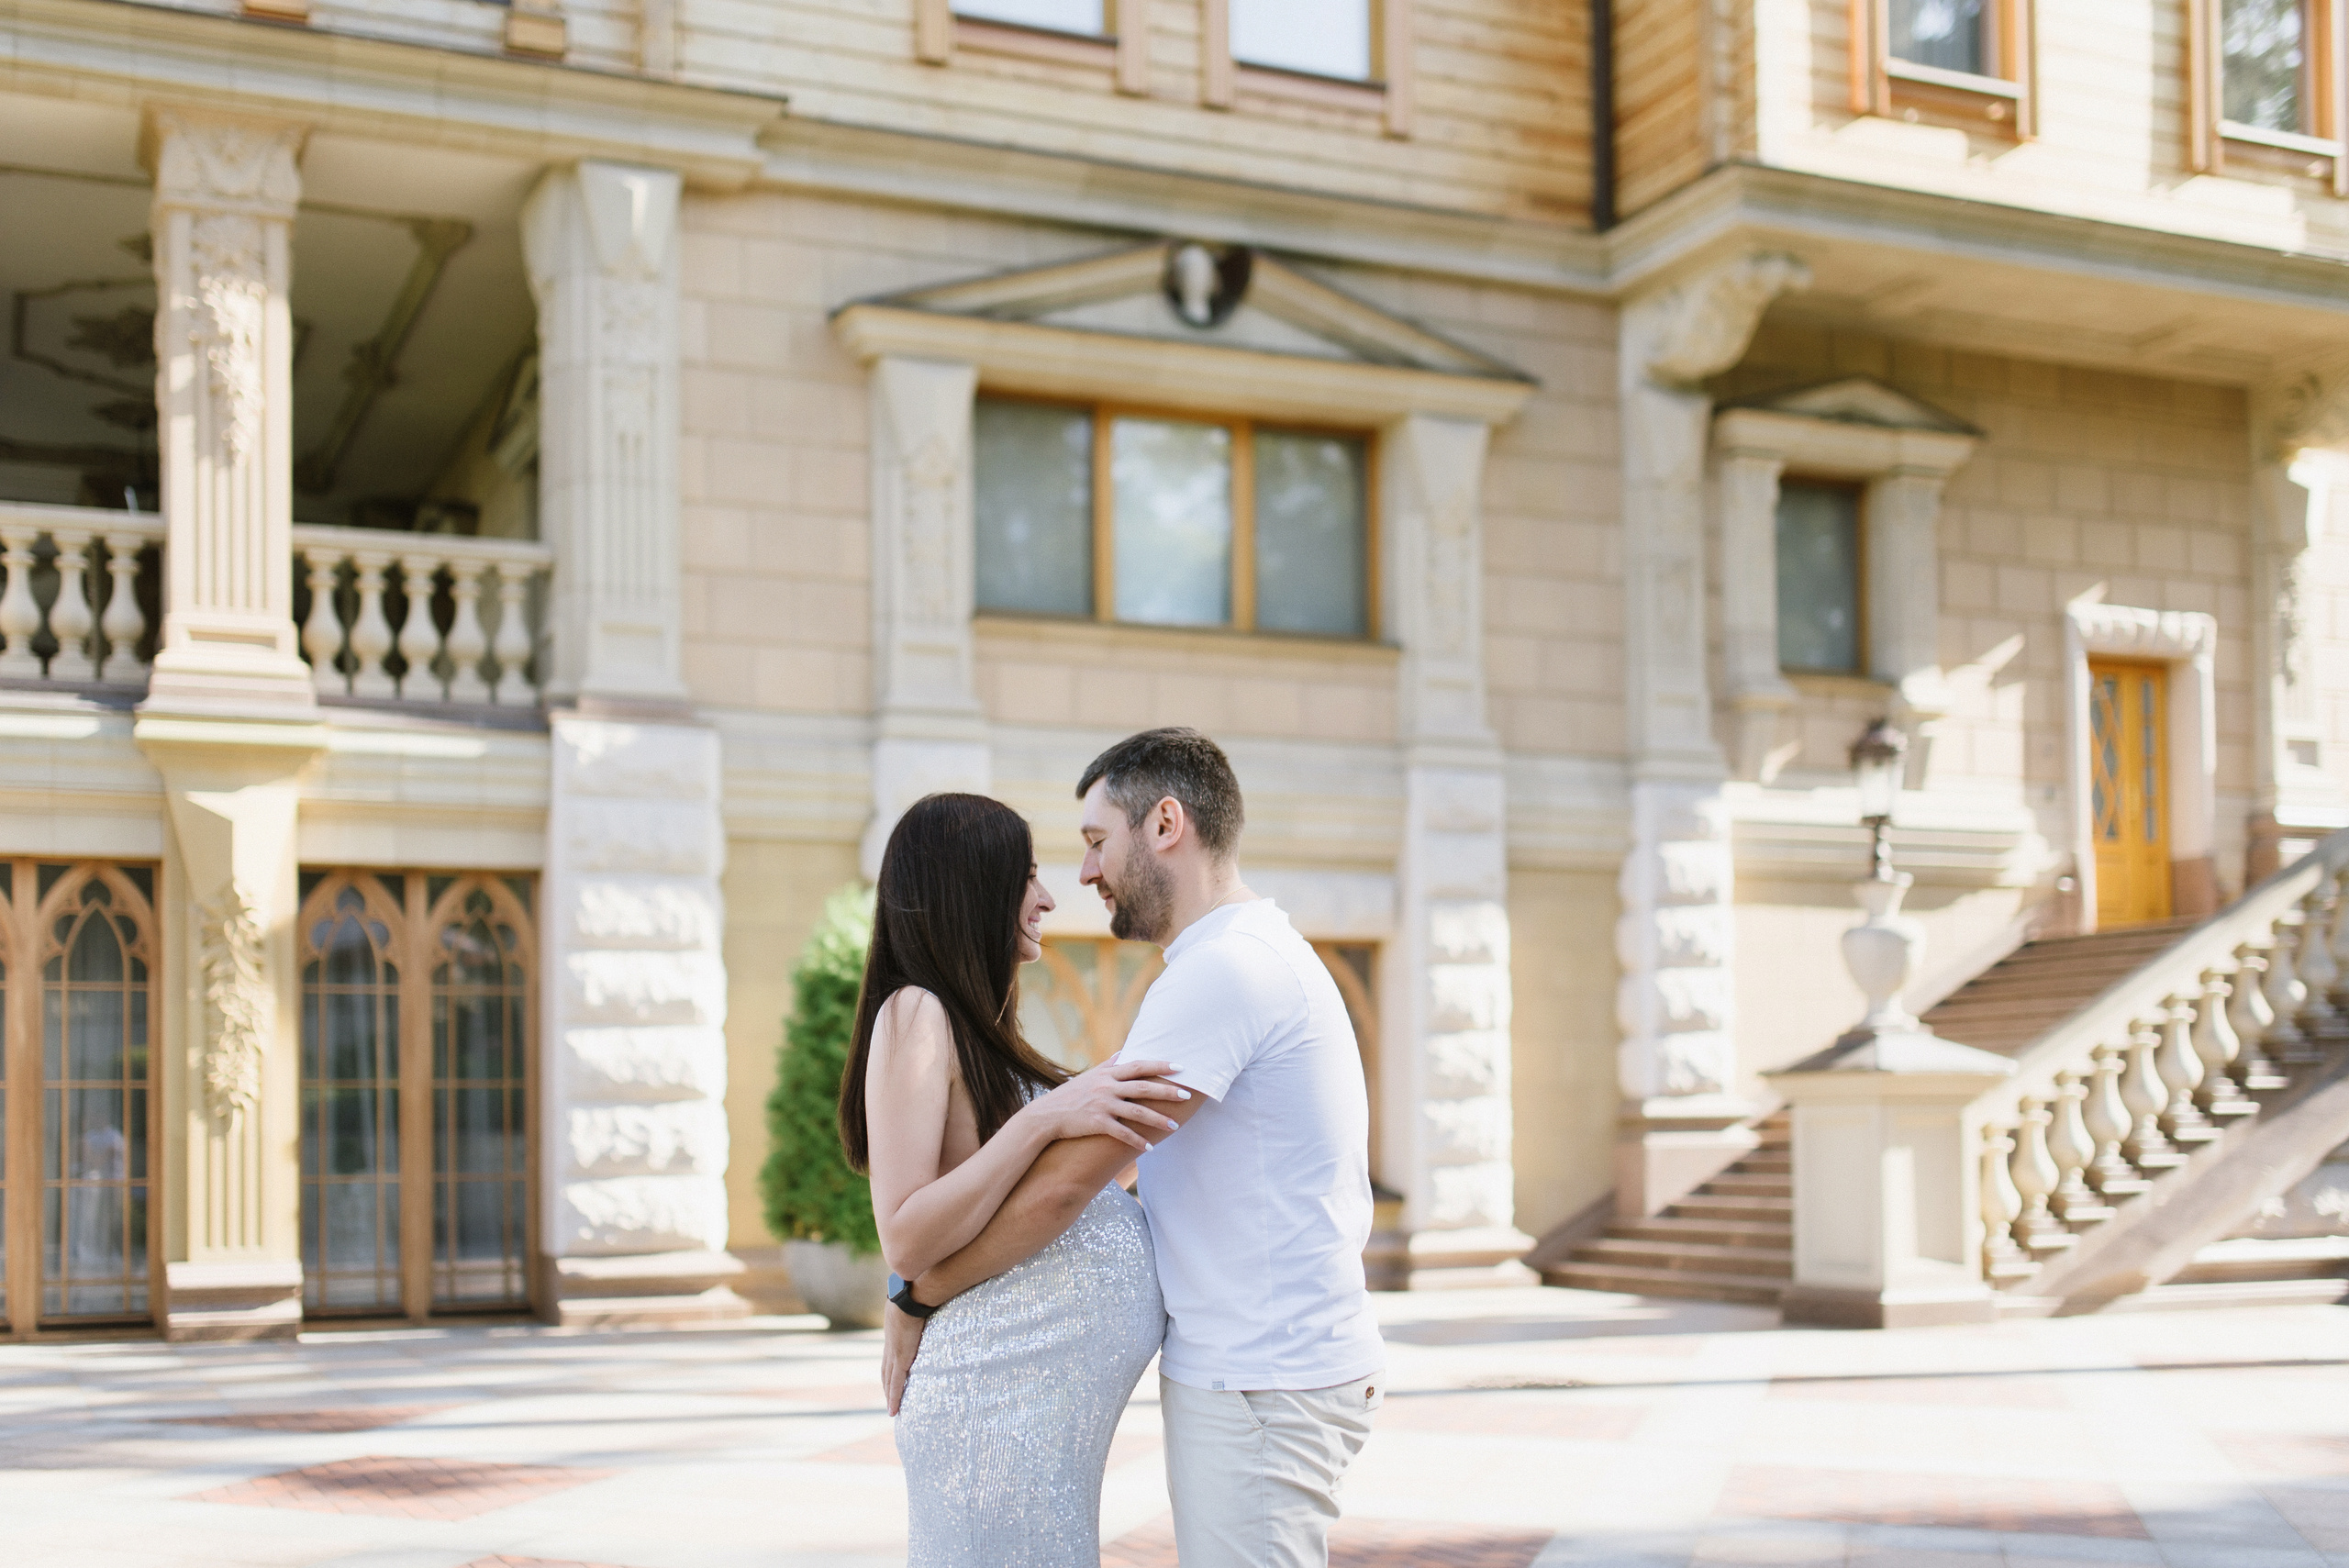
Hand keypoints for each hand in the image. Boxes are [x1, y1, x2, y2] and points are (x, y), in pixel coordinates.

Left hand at [882, 1301, 926, 1415]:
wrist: (911, 1297)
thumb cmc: (916, 1294)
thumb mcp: (914, 1303)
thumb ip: (918, 1308)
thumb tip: (929, 1301)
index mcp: (893, 1334)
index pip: (888, 1356)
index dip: (888, 1369)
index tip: (890, 1378)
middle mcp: (890, 1346)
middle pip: (885, 1371)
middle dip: (886, 1385)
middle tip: (889, 1398)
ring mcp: (894, 1354)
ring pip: (888, 1381)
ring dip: (889, 1395)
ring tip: (892, 1408)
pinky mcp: (901, 1359)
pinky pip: (896, 1384)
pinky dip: (894, 1398)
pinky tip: (894, 1410)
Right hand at [1025, 1059, 1189, 1151]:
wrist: (1046, 1115)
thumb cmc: (1069, 1095)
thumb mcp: (1089, 1076)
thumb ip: (1107, 1065)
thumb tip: (1122, 1052)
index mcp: (1107, 1075)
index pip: (1139, 1066)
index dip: (1160, 1066)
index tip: (1180, 1067)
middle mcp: (1107, 1087)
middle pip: (1143, 1087)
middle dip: (1167, 1091)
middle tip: (1187, 1095)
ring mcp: (1102, 1105)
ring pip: (1136, 1112)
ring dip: (1157, 1120)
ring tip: (1175, 1126)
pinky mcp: (1097, 1123)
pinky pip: (1121, 1133)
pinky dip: (1136, 1140)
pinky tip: (1149, 1148)